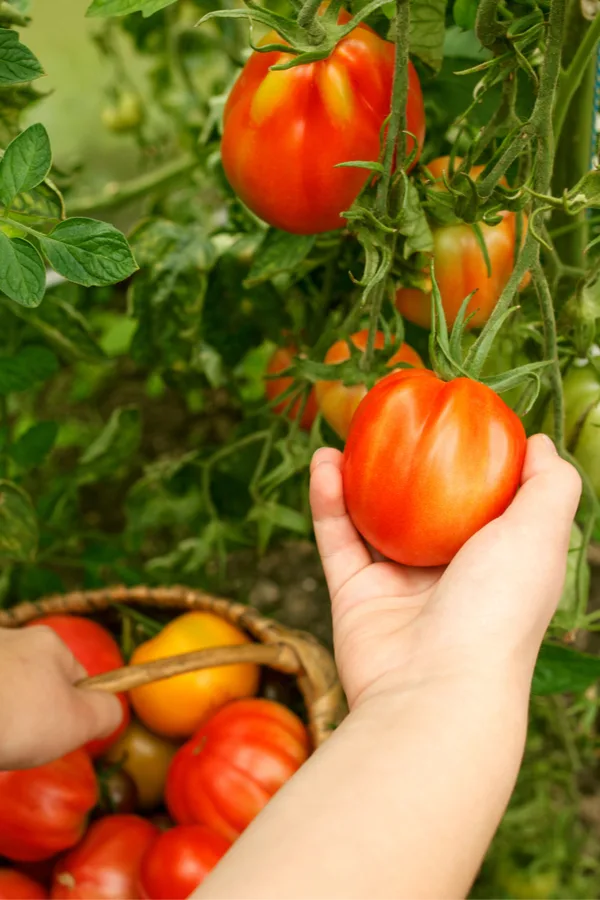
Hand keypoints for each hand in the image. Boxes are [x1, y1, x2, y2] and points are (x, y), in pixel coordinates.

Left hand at [0, 626, 122, 768]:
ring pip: (1, 691)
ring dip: (0, 715)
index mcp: (48, 643)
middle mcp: (11, 638)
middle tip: (20, 742)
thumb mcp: (79, 721)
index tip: (54, 735)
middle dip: (29, 713)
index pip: (75, 677)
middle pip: (33, 682)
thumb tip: (110, 712)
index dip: (71, 710)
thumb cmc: (18, 716)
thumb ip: (106, 713)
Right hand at [310, 434, 580, 708]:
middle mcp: (450, 571)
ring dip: (359, 472)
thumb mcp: (541, 533)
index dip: (471, 455)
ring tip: (349, 428)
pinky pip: (337, 537)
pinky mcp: (355, 594)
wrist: (433, 690)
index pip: (485, 498)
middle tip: (391, 415)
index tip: (454, 412)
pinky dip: (328, 499)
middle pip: (424, 502)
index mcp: (498, 559)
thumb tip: (536, 440)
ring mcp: (400, 583)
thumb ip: (550, 483)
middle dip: (408, 459)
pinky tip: (323, 460)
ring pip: (373, 516)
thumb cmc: (498, 608)